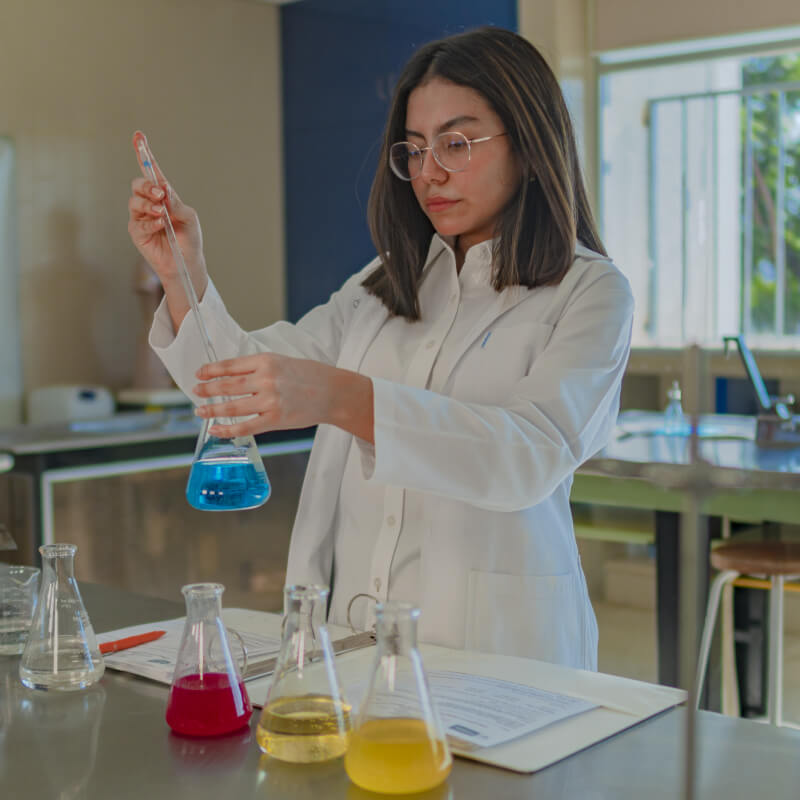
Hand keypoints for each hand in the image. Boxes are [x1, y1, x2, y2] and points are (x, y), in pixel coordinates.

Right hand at [127, 131, 207, 299]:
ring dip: (148, 204)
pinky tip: (162, 226)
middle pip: (138, 184)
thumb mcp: (190, 218)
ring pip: (135, 201)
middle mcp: (150, 203)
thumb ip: (177, 204)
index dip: (144, 153)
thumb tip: (165, 191)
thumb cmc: (190, 239)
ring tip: (162, 214)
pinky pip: (138, 222)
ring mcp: (141, 217)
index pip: (153, 172)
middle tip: (160, 194)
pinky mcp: (136, 231)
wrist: (186, 263)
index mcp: (164, 195)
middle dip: (147, 186)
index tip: (139, 136)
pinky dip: (151, 223)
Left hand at [192, 354, 373, 442]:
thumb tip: (231, 377)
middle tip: (196, 391)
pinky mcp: (275, 419)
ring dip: (212, 409)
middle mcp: (266, 379)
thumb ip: (258, 368)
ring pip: (232, 407)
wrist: (333, 392)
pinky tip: (216, 429)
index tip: (199, 374)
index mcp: (266, 360)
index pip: (230, 366)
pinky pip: (245, 426)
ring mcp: (270, 400)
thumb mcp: (282, 361)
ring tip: (200, 411)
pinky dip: (227, 429)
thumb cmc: (309, 376)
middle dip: (207, 389)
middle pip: (227, 386)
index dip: (211, 370)